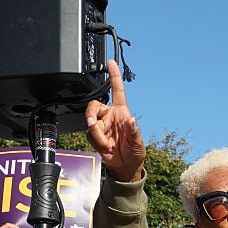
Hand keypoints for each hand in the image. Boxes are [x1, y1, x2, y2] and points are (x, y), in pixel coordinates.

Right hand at [85, 59, 145, 181]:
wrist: (125, 165)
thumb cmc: (134, 151)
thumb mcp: (138, 142)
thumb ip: (134, 131)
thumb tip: (131, 120)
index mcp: (121, 112)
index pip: (117, 90)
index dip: (114, 76)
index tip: (111, 63)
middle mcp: (110, 116)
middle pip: (94, 105)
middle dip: (91, 114)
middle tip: (93, 123)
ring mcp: (101, 125)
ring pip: (90, 121)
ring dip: (97, 133)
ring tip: (107, 143)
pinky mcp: (94, 135)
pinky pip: (89, 135)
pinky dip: (97, 142)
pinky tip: (105, 146)